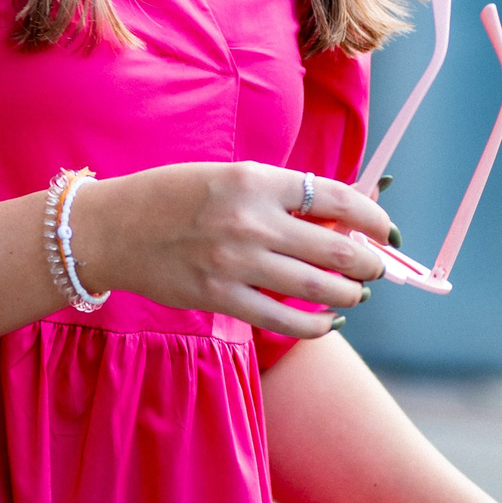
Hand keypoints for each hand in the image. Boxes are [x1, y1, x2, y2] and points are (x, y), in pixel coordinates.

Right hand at [73, 162, 392, 337]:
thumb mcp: (231, 177)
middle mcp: (251, 221)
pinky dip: (316, 325)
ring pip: (319, 288)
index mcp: (255, 180)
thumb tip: (342, 216)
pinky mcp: (221, 298)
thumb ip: (281, 195)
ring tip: (356, 294)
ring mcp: (236, 263)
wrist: (114, 228)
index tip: (388, 230)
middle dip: (370, 263)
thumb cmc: (175, 195)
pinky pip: (285, 320)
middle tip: (378, 269)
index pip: (335, 197)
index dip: (372, 216)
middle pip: (337, 248)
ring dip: (349, 294)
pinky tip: (327, 322)